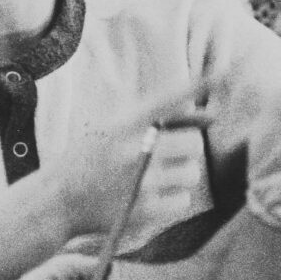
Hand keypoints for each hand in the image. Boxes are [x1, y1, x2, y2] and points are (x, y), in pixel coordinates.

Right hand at [49, 85, 209, 237]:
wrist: (53, 201)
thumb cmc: (89, 161)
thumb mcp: (111, 131)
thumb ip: (155, 121)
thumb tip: (211, 113)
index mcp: (124, 124)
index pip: (169, 98)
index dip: (200, 84)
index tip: (227, 68)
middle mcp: (132, 150)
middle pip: (192, 142)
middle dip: (185, 149)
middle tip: (165, 155)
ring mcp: (138, 182)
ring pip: (191, 173)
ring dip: (180, 176)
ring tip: (153, 179)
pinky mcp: (142, 211)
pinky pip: (182, 201)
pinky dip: (172, 201)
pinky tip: (149, 199)